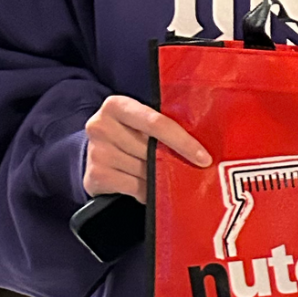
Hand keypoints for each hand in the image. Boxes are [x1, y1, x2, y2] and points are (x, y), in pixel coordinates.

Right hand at [84, 95, 209, 202]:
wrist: (93, 153)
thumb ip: (162, 124)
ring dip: (160, 177)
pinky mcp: (96, 175)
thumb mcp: (140, 121)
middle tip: (191, 168)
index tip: (204, 158)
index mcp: (117, 105)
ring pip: (144, 170)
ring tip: (164, 176)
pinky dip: (148, 191)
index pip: (156, 123)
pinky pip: (135, 187)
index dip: (183, 141)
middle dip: (174, 161)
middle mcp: (102, 126)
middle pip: (151, 149)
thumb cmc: (129, 134)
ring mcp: (97, 152)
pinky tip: (149, 188)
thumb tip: (202, 146)